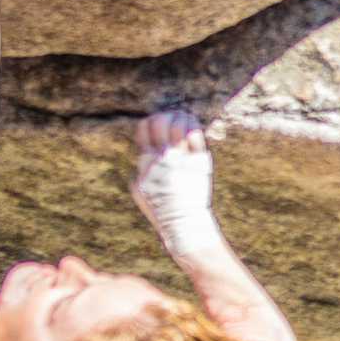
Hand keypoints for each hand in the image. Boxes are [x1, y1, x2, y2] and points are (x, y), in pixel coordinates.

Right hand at [132, 106, 226, 265]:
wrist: (183, 224)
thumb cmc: (161, 209)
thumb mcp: (141, 190)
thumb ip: (141, 169)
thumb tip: (144, 150)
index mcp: (145, 164)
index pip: (143, 128)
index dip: (151, 121)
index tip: (157, 122)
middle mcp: (161, 159)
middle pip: (160, 122)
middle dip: (166, 116)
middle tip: (173, 116)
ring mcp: (181, 160)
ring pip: (179, 125)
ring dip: (182, 118)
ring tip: (184, 118)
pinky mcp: (198, 163)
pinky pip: (196, 136)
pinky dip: (194, 127)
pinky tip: (193, 127)